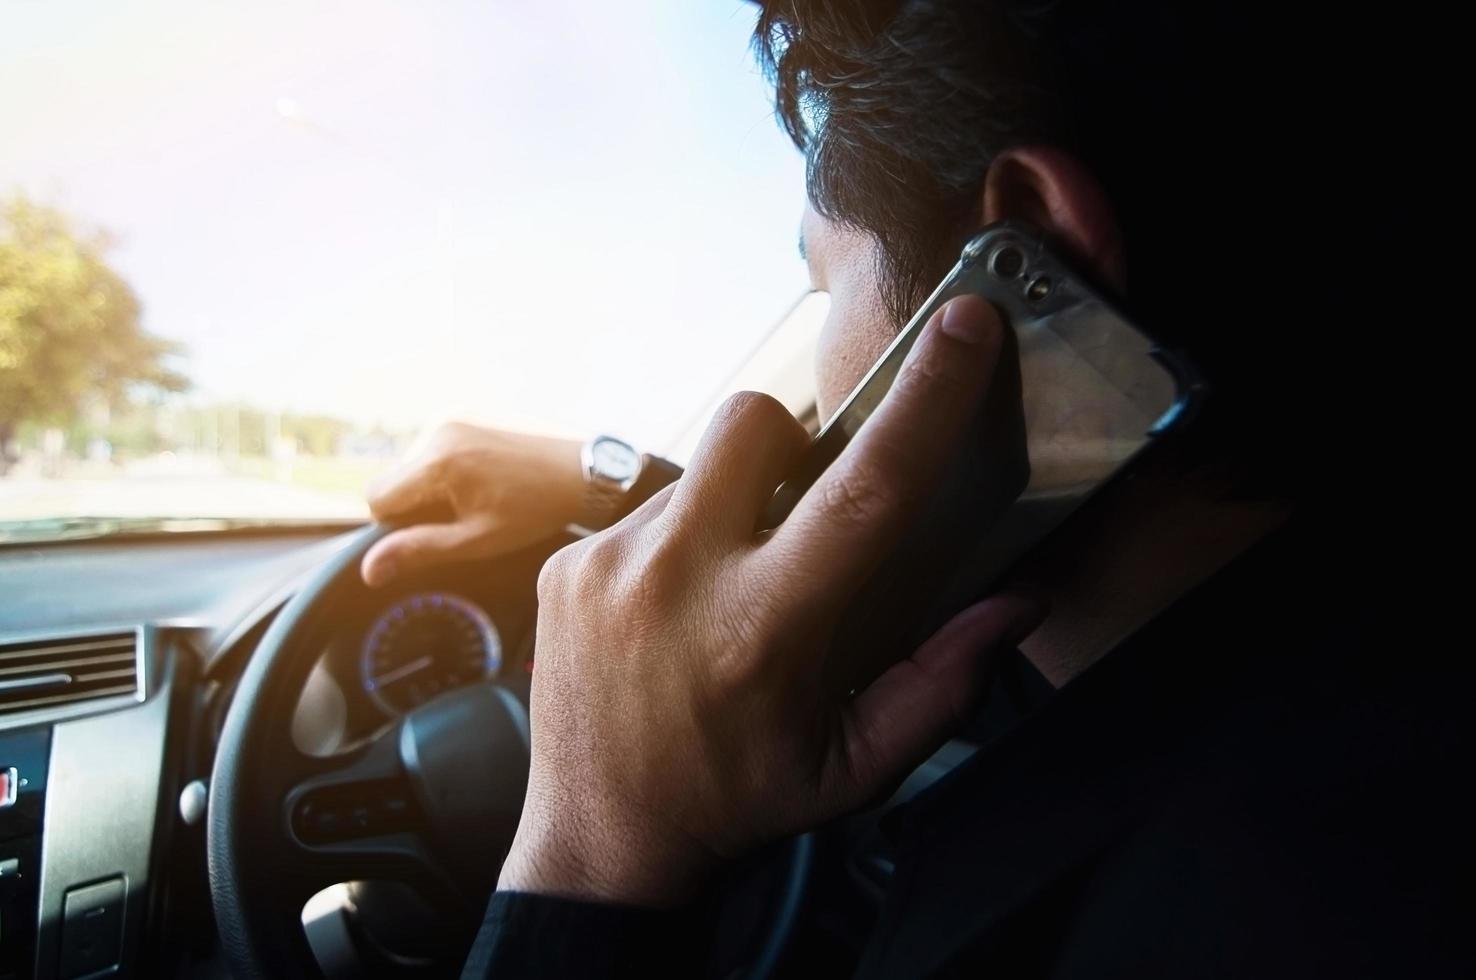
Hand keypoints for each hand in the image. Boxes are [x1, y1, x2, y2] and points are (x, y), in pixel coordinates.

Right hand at [360, 424, 584, 587]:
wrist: (585, 469)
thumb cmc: (535, 509)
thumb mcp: (477, 539)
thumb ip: (420, 550)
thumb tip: (369, 570)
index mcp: (438, 461)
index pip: (376, 497)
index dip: (397, 524)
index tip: (439, 530)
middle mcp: (438, 428)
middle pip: (396, 479)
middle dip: (420, 503)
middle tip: (470, 512)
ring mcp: (454, 414)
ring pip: (416, 463)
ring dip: (436, 483)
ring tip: (486, 492)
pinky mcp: (467, 409)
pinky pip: (437, 444)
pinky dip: (452, 464)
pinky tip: (490, 474)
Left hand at [499, 296, 1043, 904]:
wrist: (598, 839)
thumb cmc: (739, 802)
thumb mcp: (856, 766)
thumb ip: (943, 682)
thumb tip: (1017, 603)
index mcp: (763, 630)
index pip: (864, 489)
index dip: (924, 400)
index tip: (962, 325)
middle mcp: (676, 580)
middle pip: (753, 422)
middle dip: (794, 437)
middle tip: (802, 507)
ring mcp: (607, 565)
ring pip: (697, 467)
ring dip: (733, 505)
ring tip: (727, 589)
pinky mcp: (564, 565)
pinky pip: (647, 508)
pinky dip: (680, 540)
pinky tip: (674, 609)